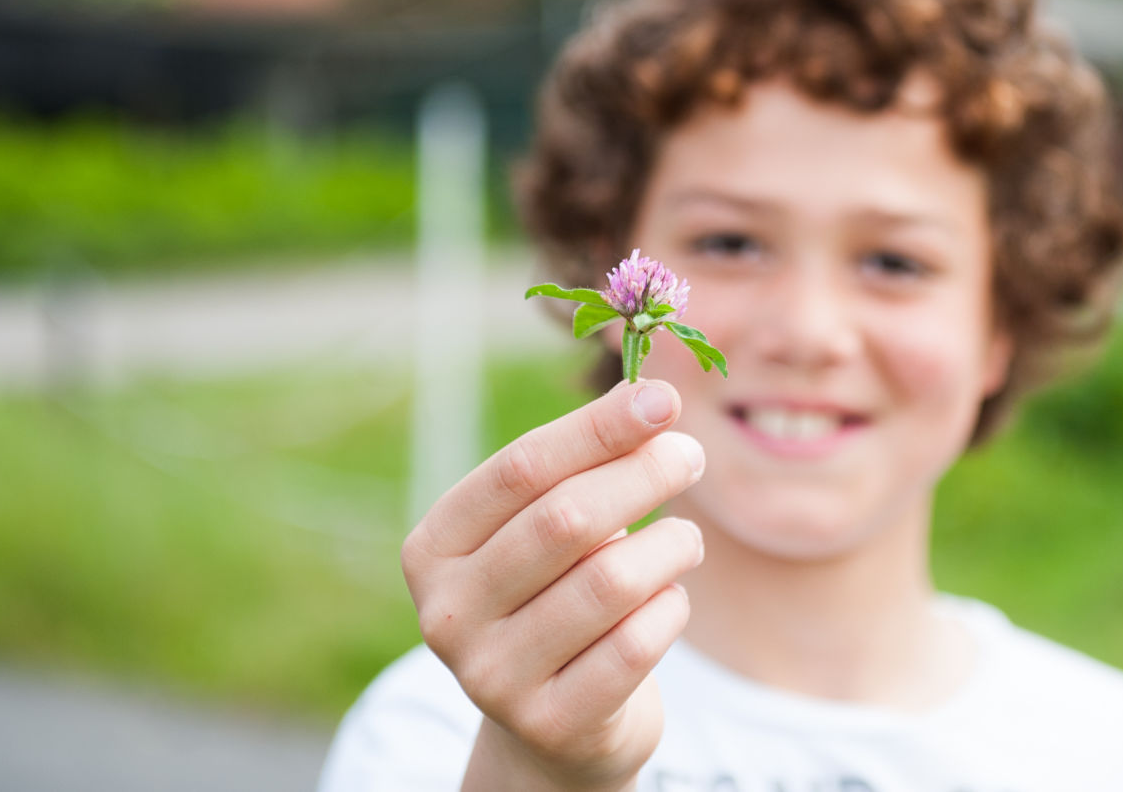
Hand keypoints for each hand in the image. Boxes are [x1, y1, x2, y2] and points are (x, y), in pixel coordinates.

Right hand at [401, 379, 705, 791]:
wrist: (555, 725)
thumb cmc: (557, 595)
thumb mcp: (549, 528)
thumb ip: (584, 465)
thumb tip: (651, 397)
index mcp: (433, 548)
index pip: (520, 469)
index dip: (597, 428)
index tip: (661, 399)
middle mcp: (448, 613)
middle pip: (565, 519)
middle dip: (642, 474)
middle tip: (689, 456)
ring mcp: (491, 676)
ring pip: (610, 582)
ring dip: (669, 545)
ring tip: (685, 539)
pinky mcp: (548, 724)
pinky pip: (635, 645)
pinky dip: (670, 608)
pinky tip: (670, 599)